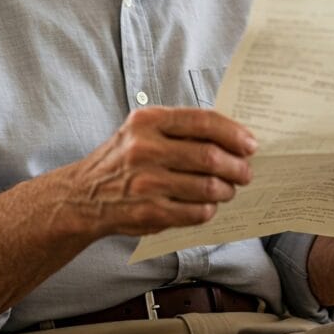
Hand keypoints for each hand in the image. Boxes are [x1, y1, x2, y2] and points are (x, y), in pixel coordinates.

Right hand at [69, 106, 256, 237]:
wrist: (83, 195)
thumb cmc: (123, 159)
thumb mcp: (142, 130)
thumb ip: (179, 130)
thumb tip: (231, 137)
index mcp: (147, 120)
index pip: (202, 121)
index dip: (233, 133)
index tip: (250, 144)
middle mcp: (145, 149)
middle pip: (210, 156)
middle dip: (237, 166)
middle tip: (246, 172)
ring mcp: (147, 183)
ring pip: (207, 187)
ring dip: (226, 190)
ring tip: (228, 190)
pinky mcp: (149, 213)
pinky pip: (195, 212)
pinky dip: (209, 210)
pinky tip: (208, 205)